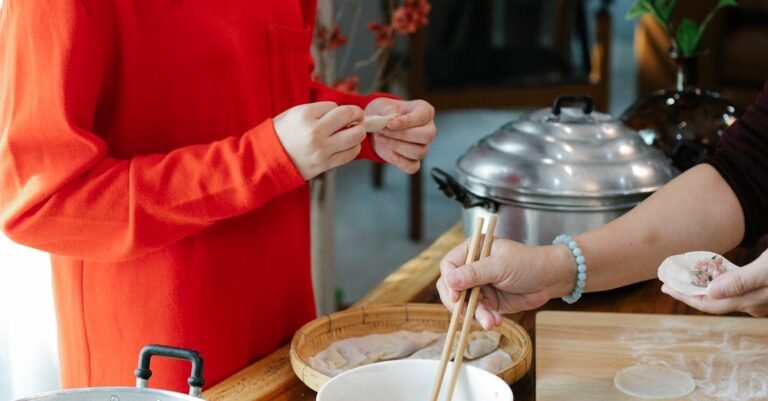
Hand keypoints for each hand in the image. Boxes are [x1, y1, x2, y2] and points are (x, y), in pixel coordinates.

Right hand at [273, 102, 365, 179]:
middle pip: (349, 116)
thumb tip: (342, 112)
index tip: (333, 114)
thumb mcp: (293, 114)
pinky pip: (350, 154)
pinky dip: (354, 148)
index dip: (336, 110)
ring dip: (358, 132)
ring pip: (355, 136)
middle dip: (357, 115)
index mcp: (304, 115)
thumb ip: (317, 111)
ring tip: (354, 132)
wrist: (266, 161)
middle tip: (357, 117)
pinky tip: (349, 145)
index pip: (334, 106)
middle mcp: (315, 131)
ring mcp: (321, 149)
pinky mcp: (325, 164)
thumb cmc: (280, 135)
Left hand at [365, 98, 435, 173]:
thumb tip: (392, 119)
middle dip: (402, 135)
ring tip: (380, 138)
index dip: (406, 122)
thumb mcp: (383, 106)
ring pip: (418, 152)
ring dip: (396, 146)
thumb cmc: (384, 113)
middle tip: (382, 131)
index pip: (422, 117)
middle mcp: (428, 129)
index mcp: (425, 111)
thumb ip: (388, 111)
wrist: (377, 127)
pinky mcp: (414, 160)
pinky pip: (412, 166)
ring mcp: (423, 146)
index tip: (390, 124)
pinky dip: (400, 162)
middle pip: (426, 136)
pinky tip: (389, 153)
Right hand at [436, 238, 565, 329]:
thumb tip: (449, 280)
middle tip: (466, 314)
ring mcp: (479, 286)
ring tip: (490, 321)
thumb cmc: (528, 263)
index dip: (449, 281)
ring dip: (475, 314)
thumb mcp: (500, 266)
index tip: (456, 296)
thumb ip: (474, 273)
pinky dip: (485, 319)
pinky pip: (478, 313)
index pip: (449, 265)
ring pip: (464, 304)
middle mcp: (472, 268)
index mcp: (473, 250)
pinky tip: (496, 321)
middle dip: (459, 303)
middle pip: (451, 287)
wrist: (551, 279)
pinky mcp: (488, 301)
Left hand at [661, 249, 767, 316]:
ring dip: (705, 287)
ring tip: (687, 278)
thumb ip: (742, 281)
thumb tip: (711, 292)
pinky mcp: (765, 289)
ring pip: (725, 295)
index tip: (665, 288)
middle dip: (690, 292)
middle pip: (714, 301)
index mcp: (750, 301)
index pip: (709, 304)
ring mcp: (760, 298)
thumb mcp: (767, 270)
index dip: (685, 296)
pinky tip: (716, 274)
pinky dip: (721, 281)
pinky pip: (735, 289)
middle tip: (670, 282)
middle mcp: (753, 304)